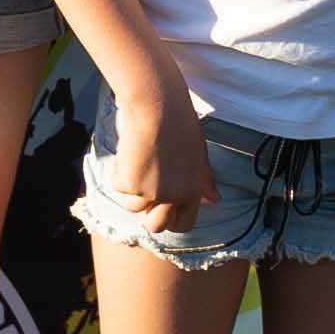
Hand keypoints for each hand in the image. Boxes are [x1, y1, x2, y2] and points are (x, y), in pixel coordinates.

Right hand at [106, 80, 213, 234]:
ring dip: (131, 187)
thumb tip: (215, 199)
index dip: (171, 219)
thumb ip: (204, 181)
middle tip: (142, 189)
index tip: (162, 207)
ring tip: (138, 158)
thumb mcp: (198, 155)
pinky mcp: (130, 185)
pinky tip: (129, 150)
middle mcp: (174, 196)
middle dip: (147, 213)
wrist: (156, 107)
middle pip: (156, 226)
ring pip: (133, 206)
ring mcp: (151, 193)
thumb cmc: (178, 123)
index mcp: (194, 190)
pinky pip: (119, 187)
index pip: (184, 224)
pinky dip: (119, 171)